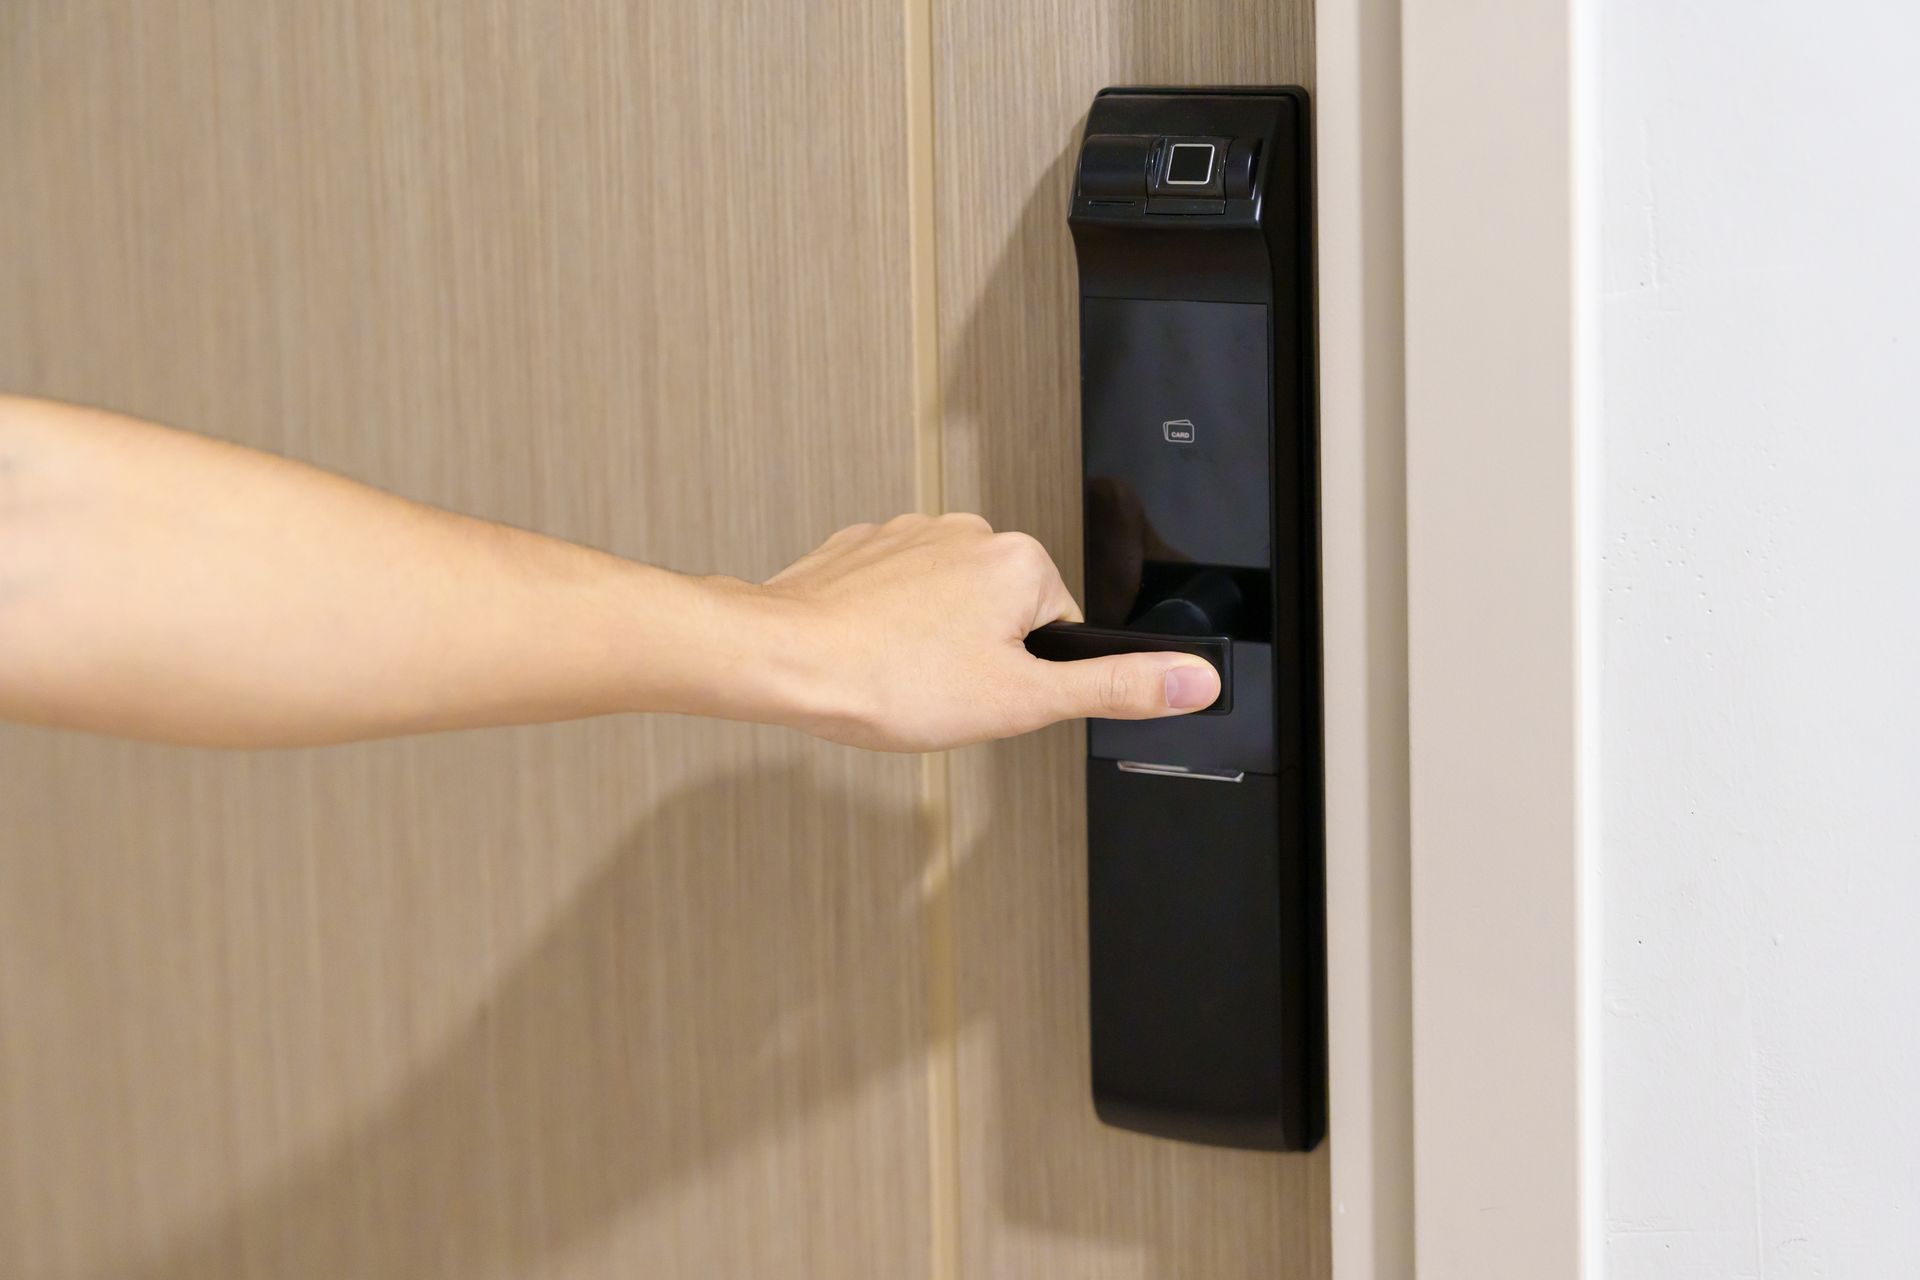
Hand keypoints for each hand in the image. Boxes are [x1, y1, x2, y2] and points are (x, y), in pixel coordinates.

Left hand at [752, 513, 1221, 751]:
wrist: (783, 661)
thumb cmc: (890, 680)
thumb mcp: (1022, 700)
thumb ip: (1113, 688)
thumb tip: (1194, 679)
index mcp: (1019, 561)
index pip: (1058, 628)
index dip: (1026, 676)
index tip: (987, 693)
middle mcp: (967, 533)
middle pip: (1003, 613)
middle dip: (980, 657)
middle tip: (942, 691)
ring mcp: (908, 535)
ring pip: (946, 605)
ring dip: (931, 642)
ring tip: (899, 677)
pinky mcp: (859, 548)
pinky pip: (895, 595)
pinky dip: (886, 627)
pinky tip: (869, 656)